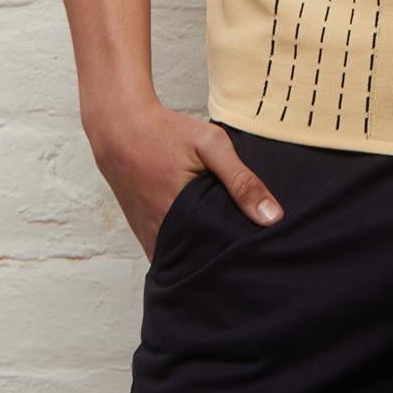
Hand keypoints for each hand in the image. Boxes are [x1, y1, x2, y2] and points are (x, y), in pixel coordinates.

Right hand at [86, 98, 284, 259]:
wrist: (120, 129)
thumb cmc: (167, 133)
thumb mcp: (210, 145)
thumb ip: (241, 180)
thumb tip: (272, 217)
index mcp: (181, 218)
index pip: (218, 257)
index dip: (239, 257)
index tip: (258, 255)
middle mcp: (162, 236)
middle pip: (201, 263)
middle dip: (223, 260)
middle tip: (247, 253)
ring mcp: (149, 238)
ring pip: (184, 260)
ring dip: (203, 256)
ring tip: (228, 247)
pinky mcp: (143, 233)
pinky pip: (169, 251)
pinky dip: (186, 247)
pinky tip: (203, 234)